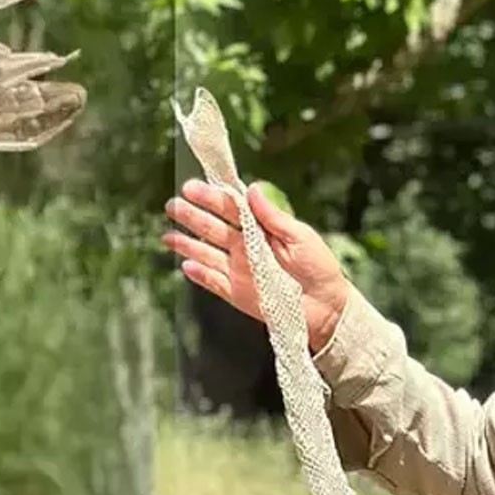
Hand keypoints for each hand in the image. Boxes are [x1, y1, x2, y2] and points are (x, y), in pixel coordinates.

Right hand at [162, 178, 348, 352]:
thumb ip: (273, 216)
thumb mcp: (300, 236)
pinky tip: (186, 266)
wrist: (327, 307)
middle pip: (213, 229)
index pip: (231, 209)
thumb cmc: (318, 267)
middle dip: (192, 216)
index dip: (212, 198)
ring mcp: (238, 271)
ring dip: (187, 245)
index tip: (193, 187)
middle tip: (173, 205)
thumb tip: (253, 189)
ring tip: (167, 236)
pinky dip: (200, 275)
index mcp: (260, 229)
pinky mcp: (237, 294)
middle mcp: (245, 248)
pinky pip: (214, 282)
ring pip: (207, 254)